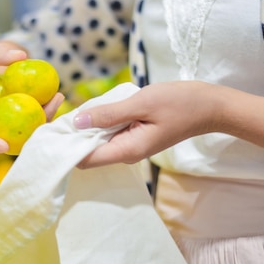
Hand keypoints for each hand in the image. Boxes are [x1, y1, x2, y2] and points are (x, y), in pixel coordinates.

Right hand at [0, 41, 64, 153]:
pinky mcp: (1, 131)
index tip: (4, 146)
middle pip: (3, 139)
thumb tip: (22, 56)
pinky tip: (52, 99)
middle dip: (30, 131)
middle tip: (52, 104)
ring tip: (58, 98)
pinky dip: (36, 117)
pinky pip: (19, 128)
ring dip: (39, 122)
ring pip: (16, 136)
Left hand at [73, 81, 223, 167]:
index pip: (85, 160)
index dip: (67, 148)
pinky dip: (102, 122)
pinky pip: (110, 133)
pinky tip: (98, 107)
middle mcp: (126, 154)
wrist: (210, 106)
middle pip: (88, 152)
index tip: (53, 131)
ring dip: (88, 127)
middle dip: (74, 136)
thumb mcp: (141, 103)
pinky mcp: (134, 137)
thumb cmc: (180, 103)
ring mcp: (131, 147)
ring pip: (98, 142)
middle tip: (61, 113)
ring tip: (78, 107)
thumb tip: (77, 122)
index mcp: (127, 150)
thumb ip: (108, 114)